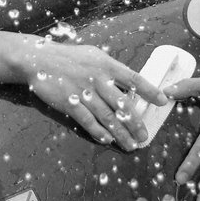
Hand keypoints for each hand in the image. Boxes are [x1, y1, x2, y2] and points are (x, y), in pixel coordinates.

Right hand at [14, 39, 167, 149]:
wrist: (37, 60)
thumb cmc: (67, 57)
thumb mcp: (92, 55)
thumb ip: (109, 68)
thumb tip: (127, 82)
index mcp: (106, 64)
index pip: (134, 79)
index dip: (149, 91)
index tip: (162, 101)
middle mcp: (97, 79)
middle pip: (123, 105)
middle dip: (136, 124)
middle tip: (144, 137)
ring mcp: (83, 92)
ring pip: (107, 117)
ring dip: (120, 134)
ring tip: (130, 145)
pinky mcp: (69, 103)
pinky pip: (88, 121)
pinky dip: (98, 132)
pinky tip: (107, 140)